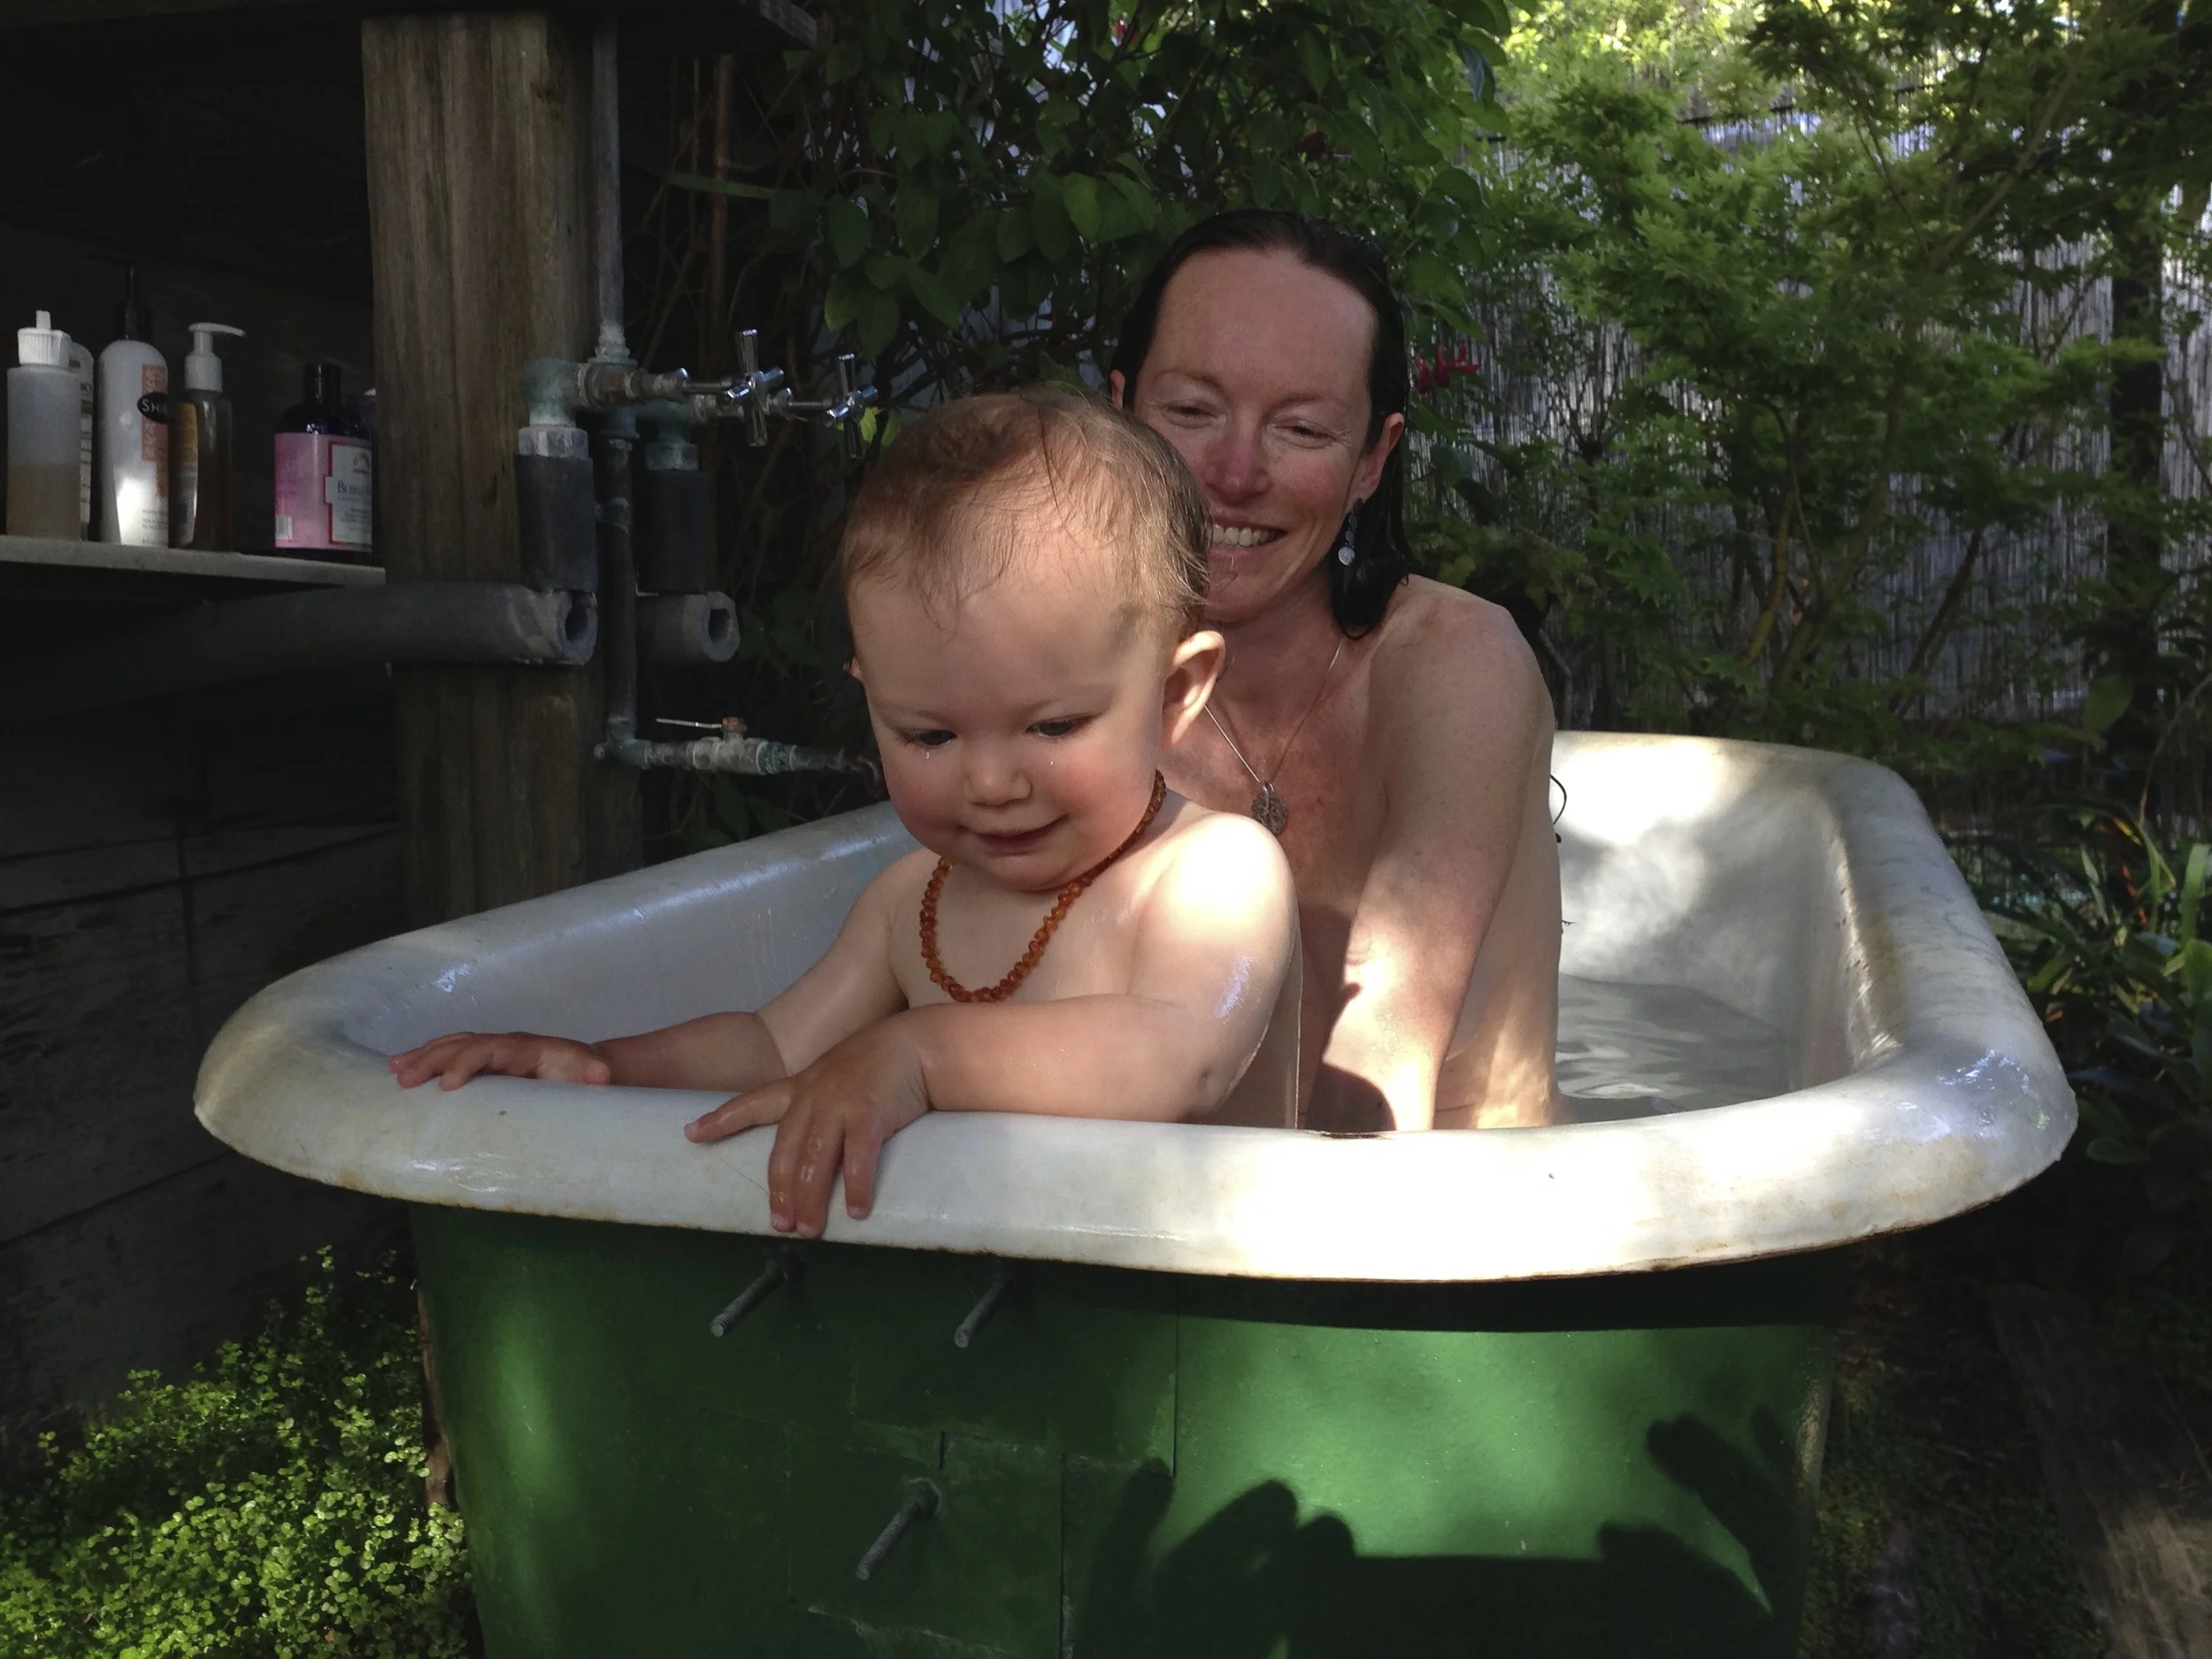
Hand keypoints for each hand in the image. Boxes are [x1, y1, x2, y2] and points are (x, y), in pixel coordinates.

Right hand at [389, 1031, 612, 1089]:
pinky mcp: (485, 1063)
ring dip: (423, 1057)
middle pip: (465, 1044)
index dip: (469, 1063)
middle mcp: (507, 1044)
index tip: (448, 1085)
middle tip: (405, 1080)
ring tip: (396, 1072)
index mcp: (529, 1048)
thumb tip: (601, 1076)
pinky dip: (426, 1059)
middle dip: (434, 1059)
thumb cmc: (586, 1078)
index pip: (492, 1049)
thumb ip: (594, 1075)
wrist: (587, 1070)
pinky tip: (400, 1069)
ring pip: (452, 1046)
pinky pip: (451, 1055)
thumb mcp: (593, 1076)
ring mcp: (493, 1051)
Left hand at [683, 1018, 929, 1236]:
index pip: (753, 1102)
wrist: (916, 1044)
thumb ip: (818, 1104)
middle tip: (779, 1223)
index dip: (721, 1119)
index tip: (691, 1134)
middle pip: (785, 1151)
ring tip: (809, 1229)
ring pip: (814, 1160)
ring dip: (810, 1198)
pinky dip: (855, 1186)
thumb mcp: (836, 1077)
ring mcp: (839, 1105)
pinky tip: (856, 1211)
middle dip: (779, 1191)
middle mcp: (813, 1095)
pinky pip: (857, 1158)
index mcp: (800, 1087)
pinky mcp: (870, 1114)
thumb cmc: (880, 1065)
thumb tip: (810, 1147)